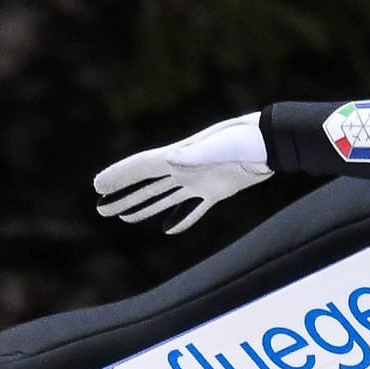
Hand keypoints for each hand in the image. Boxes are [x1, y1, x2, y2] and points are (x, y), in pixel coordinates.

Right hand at [93, 113, 272, 233]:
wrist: (272, 143)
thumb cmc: (247, 139)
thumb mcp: (221, 145)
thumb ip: (196, 154)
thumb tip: (169, 160)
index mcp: (180, 156)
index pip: (141, 168)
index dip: (119, 176)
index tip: (97, 185)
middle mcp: (185, 168)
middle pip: (146, 186)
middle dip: (123, 197)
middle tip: (100, 208)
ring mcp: (200, 180)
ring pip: (164, 198)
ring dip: (142, 207)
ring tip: (122, 216)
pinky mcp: (217, 191)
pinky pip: (194, 210)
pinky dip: (181, 220)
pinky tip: (168, 229)